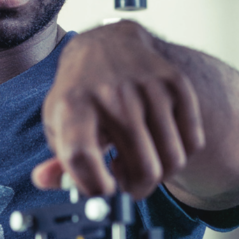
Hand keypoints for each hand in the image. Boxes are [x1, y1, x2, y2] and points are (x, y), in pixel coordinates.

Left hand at [31, 21, 204, 198]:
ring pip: (171, 160)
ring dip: (157, 175)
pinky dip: (178, 155)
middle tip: (125, 182)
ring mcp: (149, 88)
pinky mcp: (177, 85)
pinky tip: (157, 144)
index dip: (95, 187)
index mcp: (74, 104)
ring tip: (137, 161)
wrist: (109, 45)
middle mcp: (113, 94)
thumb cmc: (82, 93)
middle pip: (142, 168)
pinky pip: (193, 143)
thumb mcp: (58, 123)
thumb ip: (58, 162)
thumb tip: (45, 180)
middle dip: (136, 190)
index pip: (82, 155)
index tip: (104, 193)